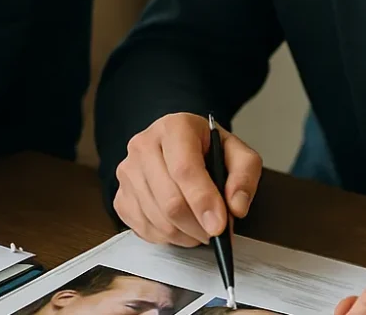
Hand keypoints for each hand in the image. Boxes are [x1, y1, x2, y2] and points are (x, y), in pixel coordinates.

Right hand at [114, 113, 262, 247]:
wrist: (178, 144)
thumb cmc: (206, 148)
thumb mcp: (237, 153)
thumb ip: (244, 176)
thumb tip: (236, 207)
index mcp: (174, 127)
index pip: (184, 169)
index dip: (203, 201)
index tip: (219, 226)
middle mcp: (144, 145)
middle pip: (170, 200)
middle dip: (198, 226)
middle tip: (216, 232)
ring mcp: (128, 171)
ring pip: (157, 219)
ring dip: (185, 234)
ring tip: (201, 227)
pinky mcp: (121, 196)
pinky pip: (143, 229)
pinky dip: (167, 237)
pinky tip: (180, 225)